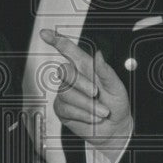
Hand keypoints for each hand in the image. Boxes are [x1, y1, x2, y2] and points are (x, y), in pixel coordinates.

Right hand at [40, 28, 131, 147]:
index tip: (45, 34)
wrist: (115, 128)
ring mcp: (67, 94)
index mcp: (87, 68)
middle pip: (65, 71)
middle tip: (97, 93)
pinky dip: (82, 114)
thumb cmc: (117, 105)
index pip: (69, 50)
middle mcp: (75, 79)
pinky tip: (92, 117)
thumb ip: (106, 71)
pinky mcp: (63, 109)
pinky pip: (66, 108)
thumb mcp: (117, 87)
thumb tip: (99, 55)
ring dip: (87, 104)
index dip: (56, 40)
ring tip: (101, 111)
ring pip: (66, 93)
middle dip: (82, 84)